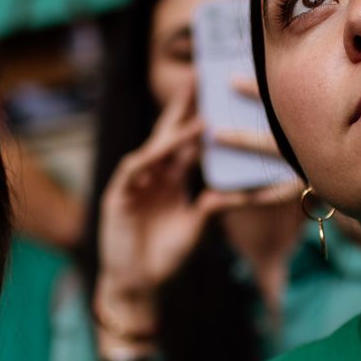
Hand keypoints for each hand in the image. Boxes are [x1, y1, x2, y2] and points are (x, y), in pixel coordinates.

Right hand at [92, 81, 296, 330]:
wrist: (137, 283)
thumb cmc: (163, 255)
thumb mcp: (195, 225)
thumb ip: (213, 205)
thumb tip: (242, 191)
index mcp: (171, 179)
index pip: (188, 141)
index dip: (200, 116)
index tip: (217, 92)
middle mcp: (153, 175)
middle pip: (169, 133)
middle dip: (183, 106)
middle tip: (200, 76)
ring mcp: (135, 183)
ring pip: (154, 148)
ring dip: (174, 132)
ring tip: (196, 117)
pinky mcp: (118, 195)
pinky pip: (135, 170)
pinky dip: (151, 159)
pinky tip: (163, 150)